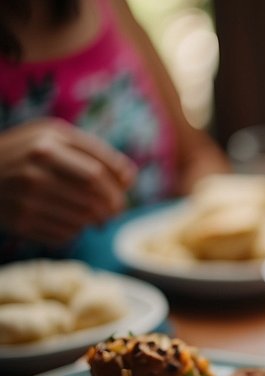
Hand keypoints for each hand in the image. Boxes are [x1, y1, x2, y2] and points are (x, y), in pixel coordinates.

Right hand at [0, 118, 136, 245]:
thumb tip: (130, 177)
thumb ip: (93, 152)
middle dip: (113, 208)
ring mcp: (26, 195)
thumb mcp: (52, 138)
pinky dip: (75, 232)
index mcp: (47, 141)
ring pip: (83, 218)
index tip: (122, 192)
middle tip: (114, 211)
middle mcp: (35, 167)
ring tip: (93, 217)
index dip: (118, 188)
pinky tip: (68, 222)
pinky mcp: (20, 220)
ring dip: (95, 221)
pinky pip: (64, 234)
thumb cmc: (24, 153)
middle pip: (94, 197)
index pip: (99, 172)